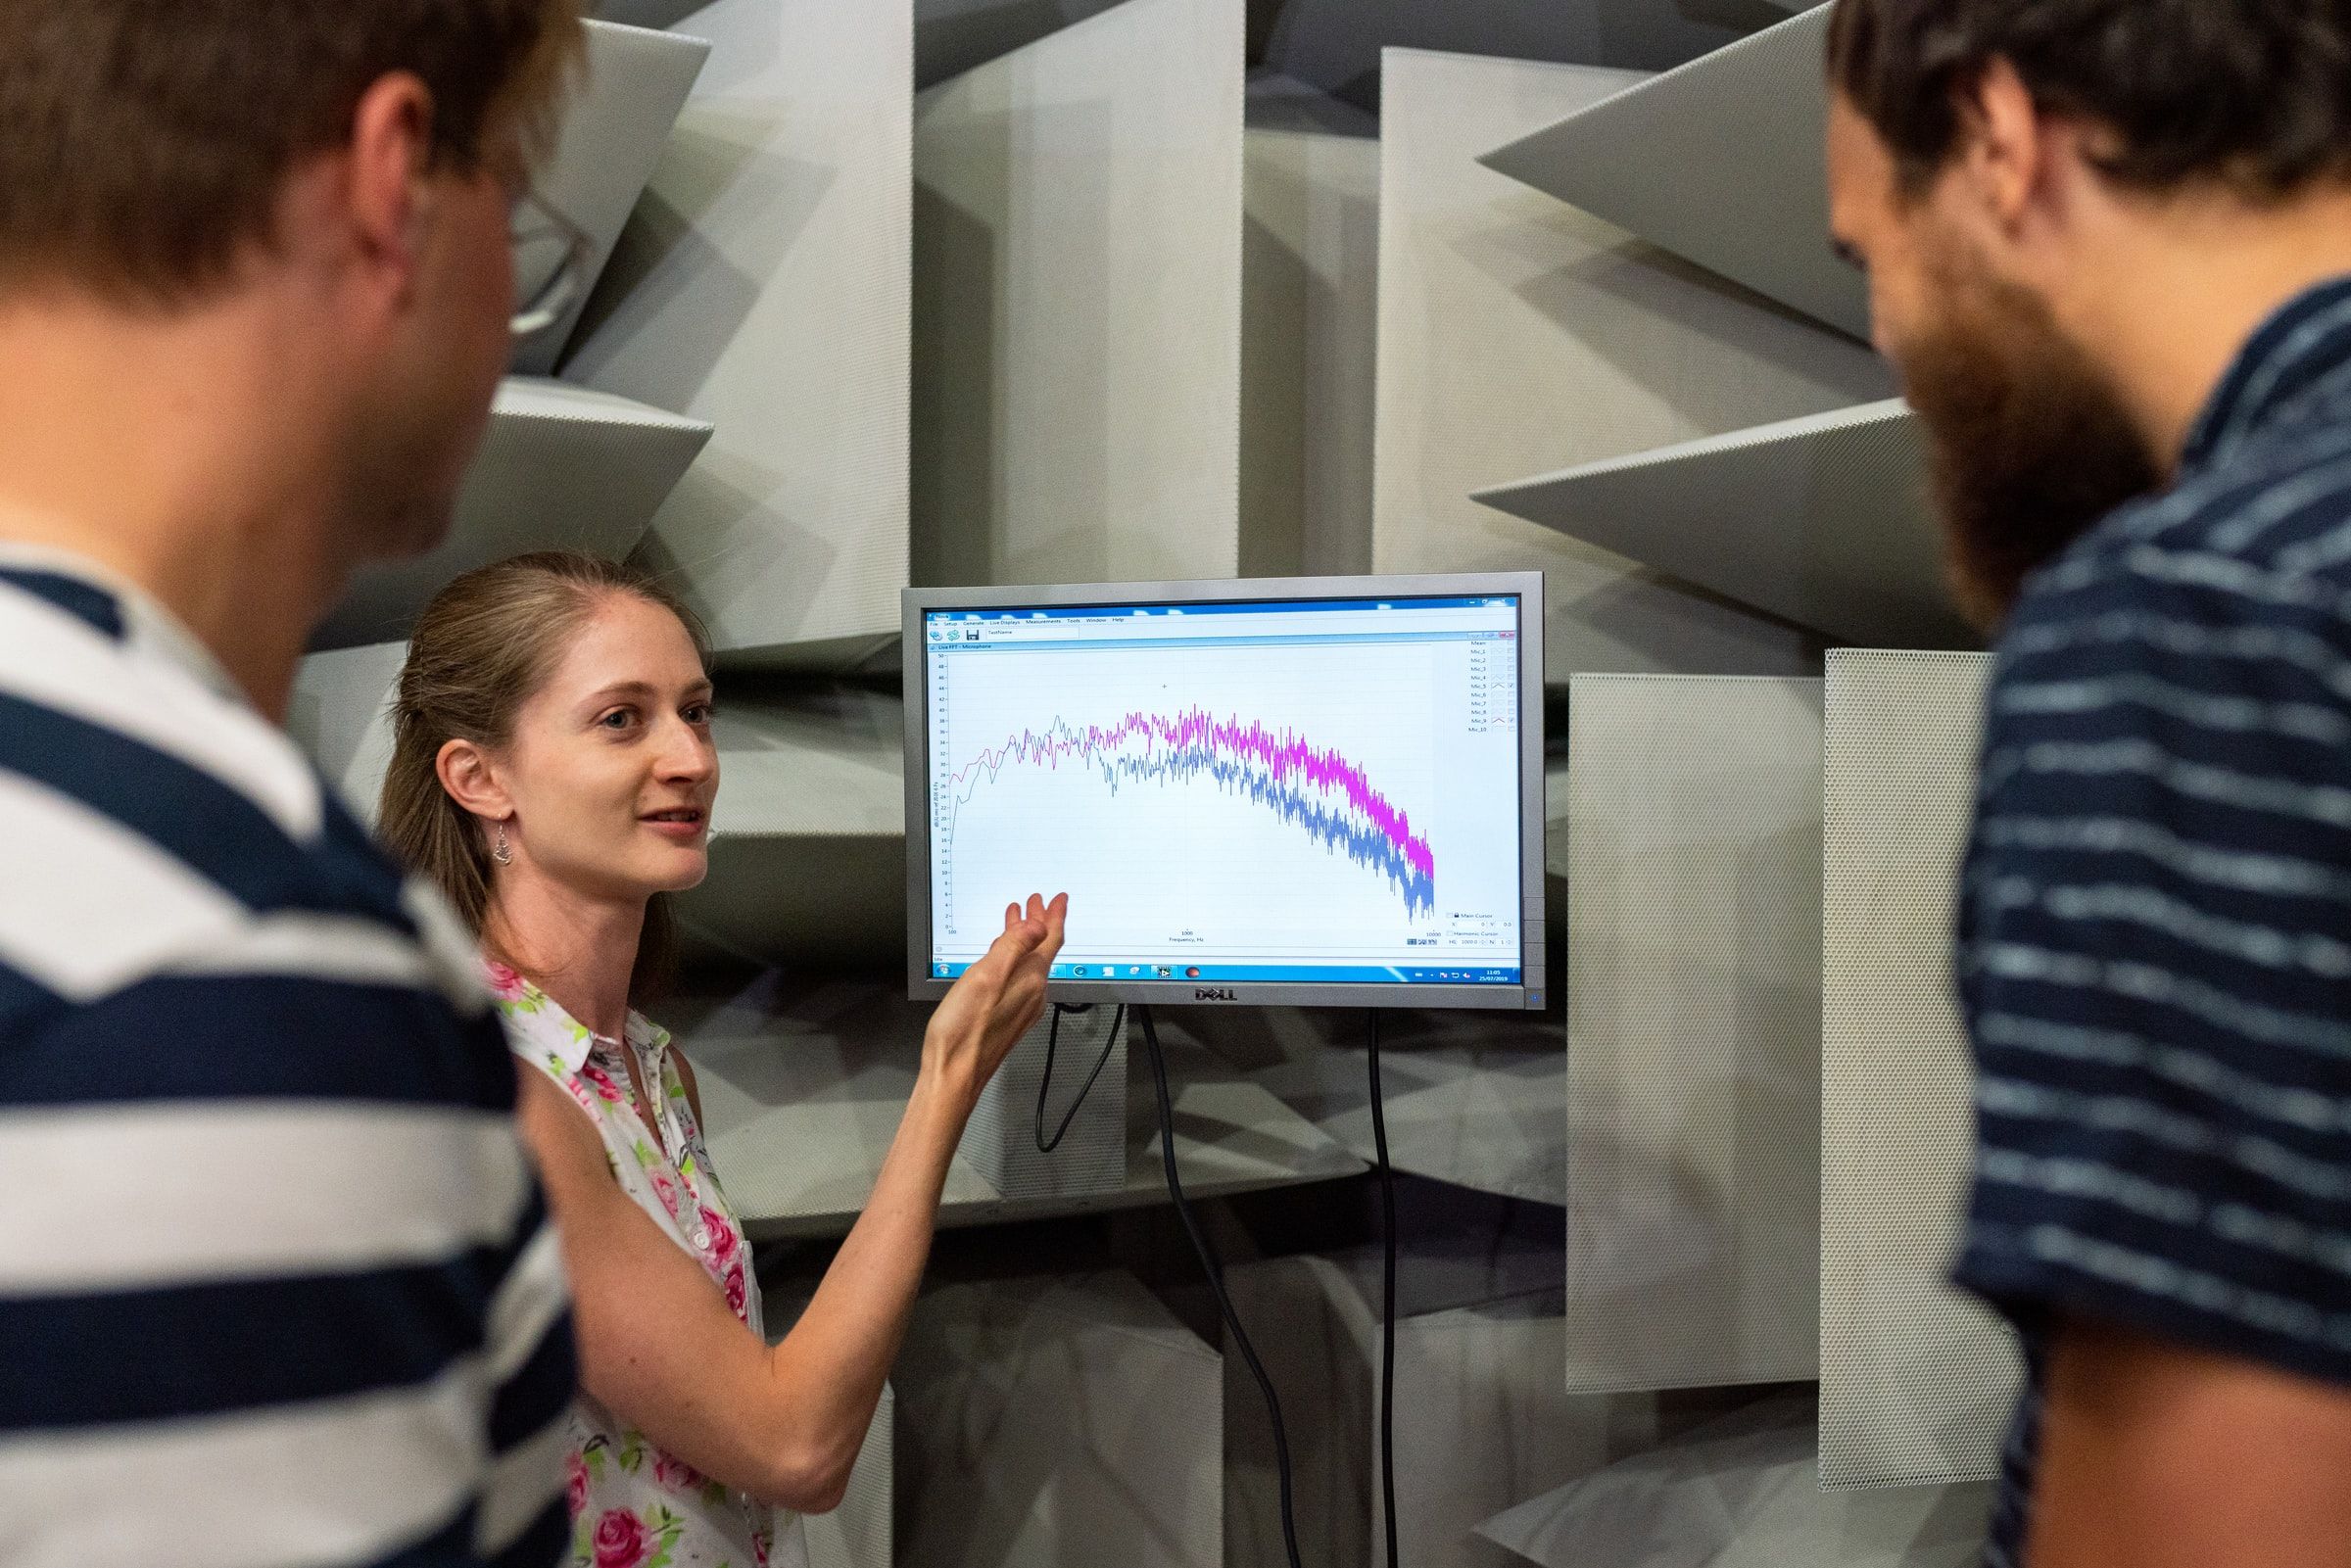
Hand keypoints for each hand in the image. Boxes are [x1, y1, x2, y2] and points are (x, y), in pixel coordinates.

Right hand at [921, 893, 1067, 1108]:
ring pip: (1029, 966)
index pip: (1051, 940)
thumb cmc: (964, 1031)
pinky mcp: (1008, 1020)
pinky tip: (1001, 960)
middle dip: (1039, 924)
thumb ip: (1013, 948)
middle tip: (1035, 903)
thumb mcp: (986, 977)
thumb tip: (1037, 927)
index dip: (1054, 916)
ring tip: (1017, 922)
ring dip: (1024, 941)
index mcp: (1030, 981)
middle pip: (1041, 951)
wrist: (954, 1075)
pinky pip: (1018, 981)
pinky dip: (1014, 961)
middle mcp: (1032, 996)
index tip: (1059, 898)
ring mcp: (1021, 1010)